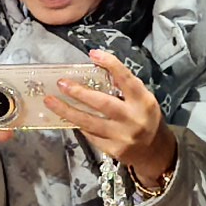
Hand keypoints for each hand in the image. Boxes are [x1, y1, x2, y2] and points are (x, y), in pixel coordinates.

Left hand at [36, 48, 175, 194]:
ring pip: (90, 122)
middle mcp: (133, 119)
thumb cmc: (145, 118)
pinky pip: (91, 135)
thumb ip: (125, 87)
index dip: (110, 65)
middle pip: (102, 103)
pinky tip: (67, 117)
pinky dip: (79, 125)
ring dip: (67, 111)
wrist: (155, 151)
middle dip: (79, 93)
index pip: (126, 79)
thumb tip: (99, 68)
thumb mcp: (143, 99)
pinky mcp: (114, 150)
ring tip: (51, 101)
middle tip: (61, 83)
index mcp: (143, 101)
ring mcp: (123, 136)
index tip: (93, 54)